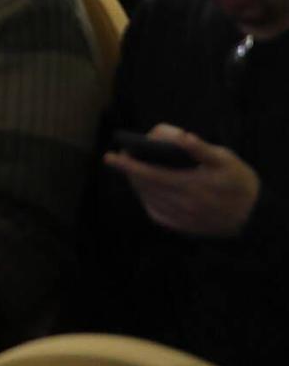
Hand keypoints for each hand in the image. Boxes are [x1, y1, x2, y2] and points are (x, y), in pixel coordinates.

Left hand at [105, 127, 259, 236]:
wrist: (255, 216)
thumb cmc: (239, 181)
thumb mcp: (225, 159)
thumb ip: (201, 148)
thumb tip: (182, 136)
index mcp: (192, 185)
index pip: (151, 174)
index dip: (128, 166)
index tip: (111, 157)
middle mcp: (185, 205)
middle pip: (146, 188)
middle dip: (129, 173)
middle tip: (122, 158)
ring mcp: (184, 220)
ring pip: (150, 202)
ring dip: (137, 186)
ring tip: (133, 171)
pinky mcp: (185, 229)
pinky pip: (159, 216)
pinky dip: (148, 201)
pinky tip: (148, 190)